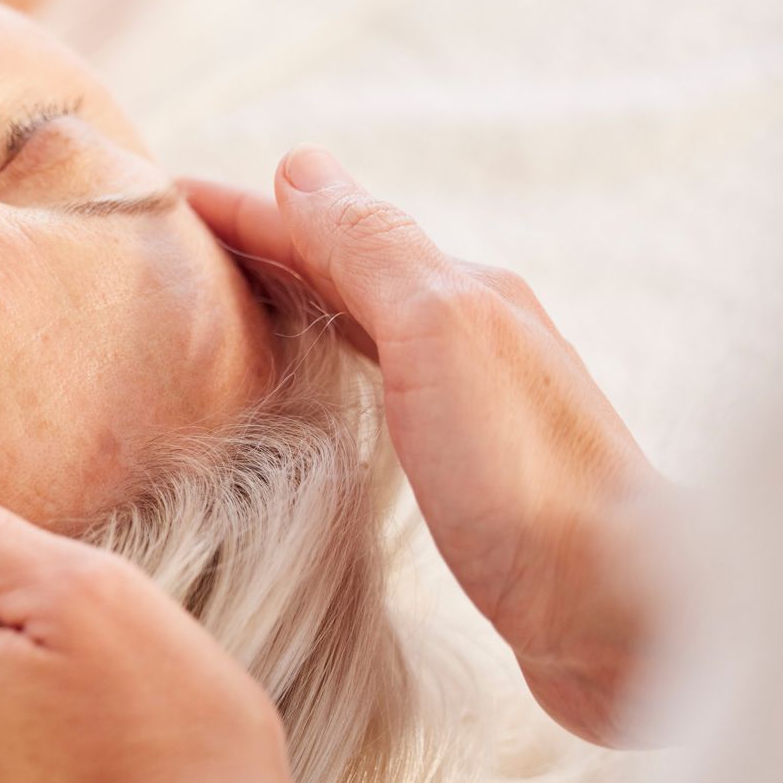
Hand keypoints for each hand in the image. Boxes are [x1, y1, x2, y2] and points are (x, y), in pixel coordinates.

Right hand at [183, 147, 671, 745]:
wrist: (627, 615)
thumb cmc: (528, 479)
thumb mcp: (437, 336)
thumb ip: (370, 251)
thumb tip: (302, 167)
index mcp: (456, 291)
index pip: (323, 227)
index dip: (238, 211)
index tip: (155, 196)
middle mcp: (467, 333)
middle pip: (340, 268)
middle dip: (258, 248)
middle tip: (169, 249)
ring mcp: (472, 402)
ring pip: (358, 327)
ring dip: (290, 304)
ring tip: (219, 311)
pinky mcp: (471, 472)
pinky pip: (374, 389)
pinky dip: (323, 367)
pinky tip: (306, 397)